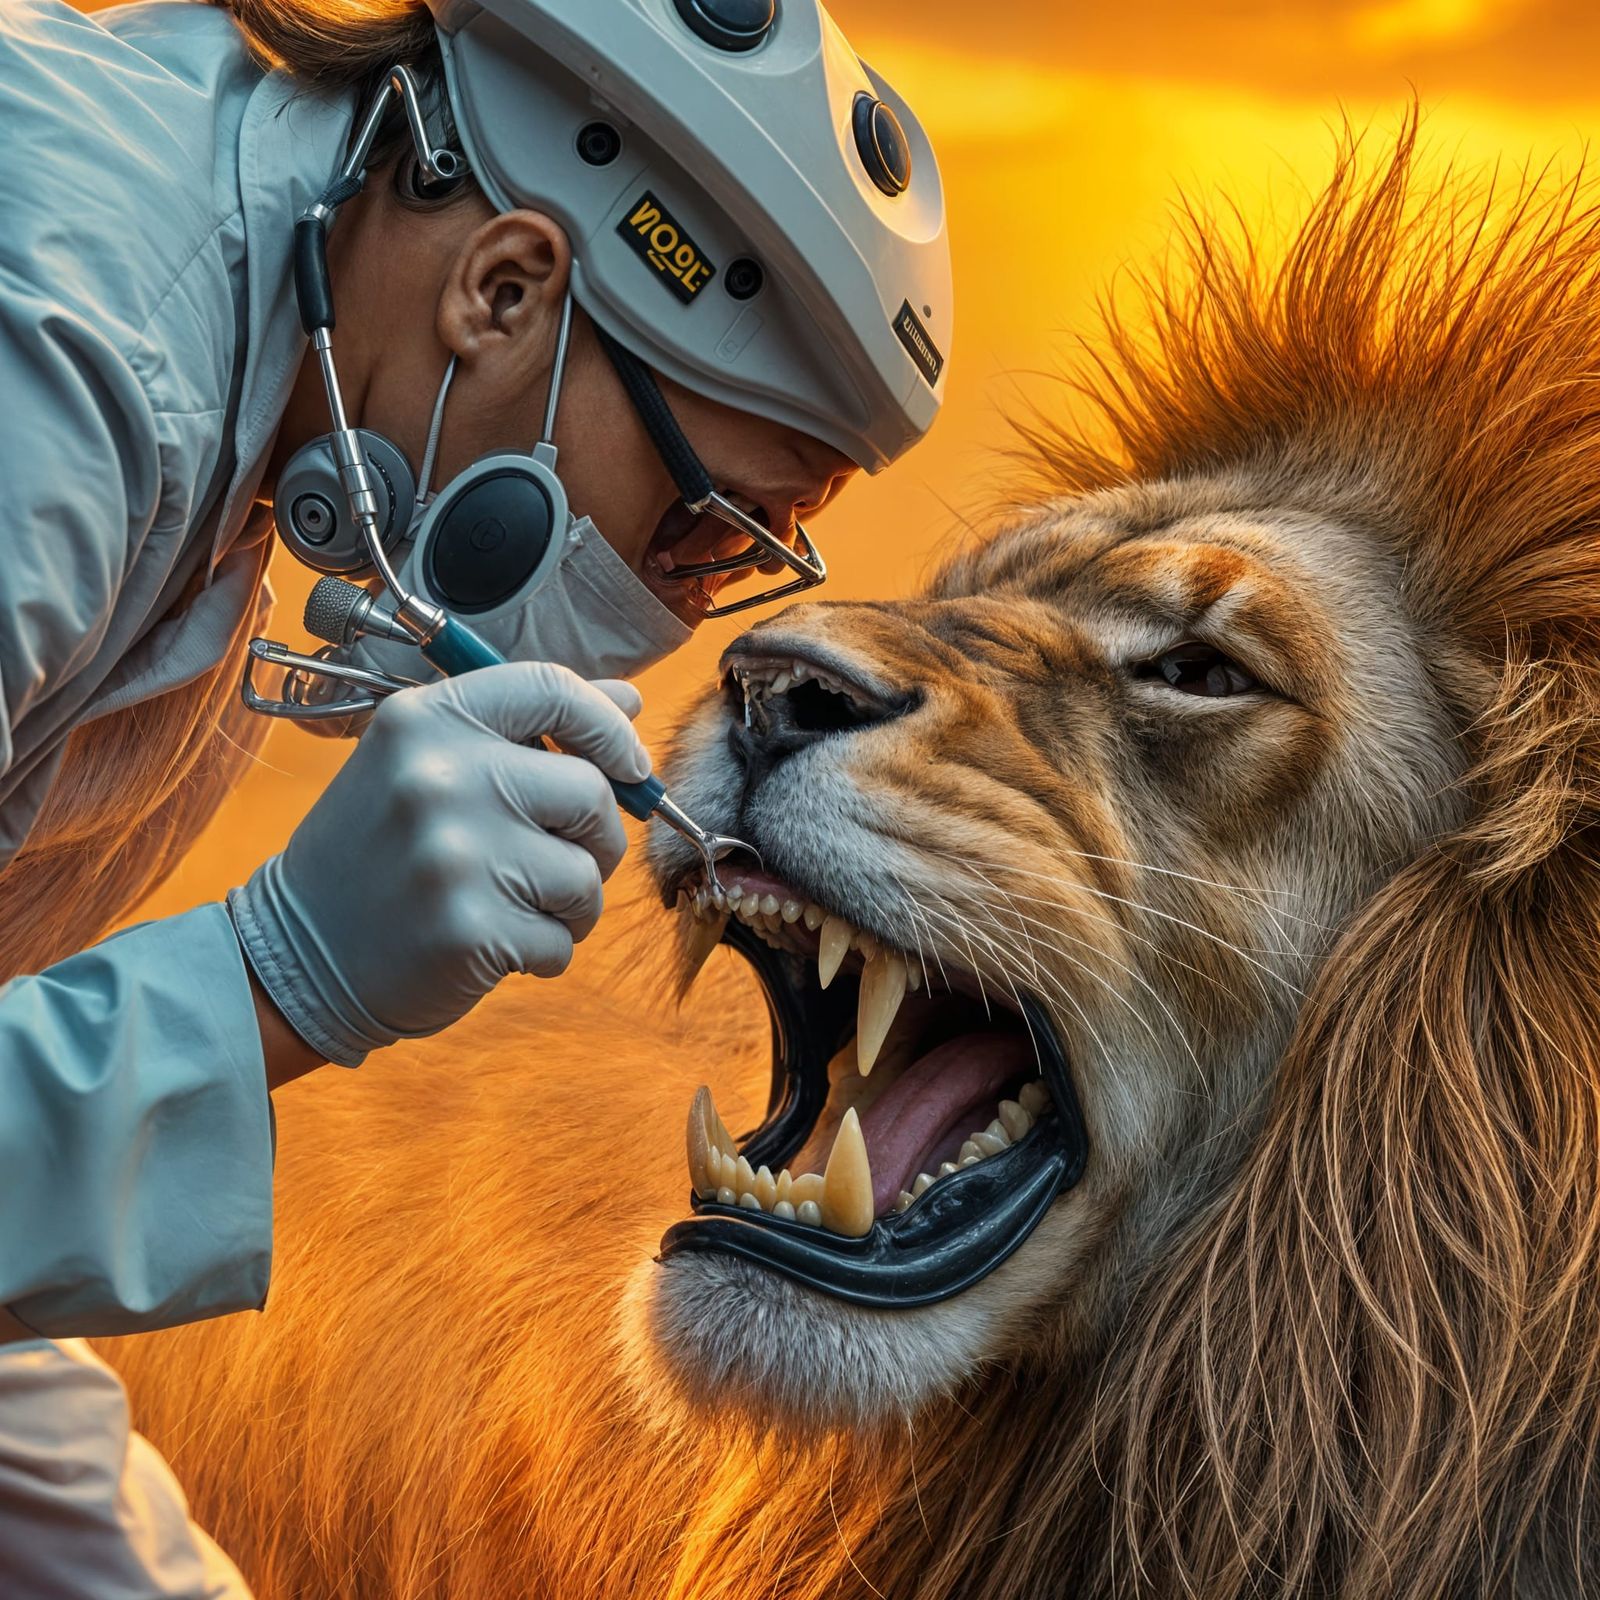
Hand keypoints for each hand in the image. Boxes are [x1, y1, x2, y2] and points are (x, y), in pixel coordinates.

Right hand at [229, 662, 649, 1065]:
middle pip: (591, 790)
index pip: (553, 688)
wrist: (298, 954)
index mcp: (428, 720)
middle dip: (598, 835)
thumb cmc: (380, 853)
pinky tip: (493, 945)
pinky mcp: (470, 928)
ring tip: (517, 908)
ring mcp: (455, 853)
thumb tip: (626, 701)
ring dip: (572, 904)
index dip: (609, 727)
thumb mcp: (430, 766)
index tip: (628, 765)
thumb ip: (528, 727)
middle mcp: (440, 775)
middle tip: (563, 861)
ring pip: (586, 874)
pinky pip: (562, 940)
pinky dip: (543, 952)